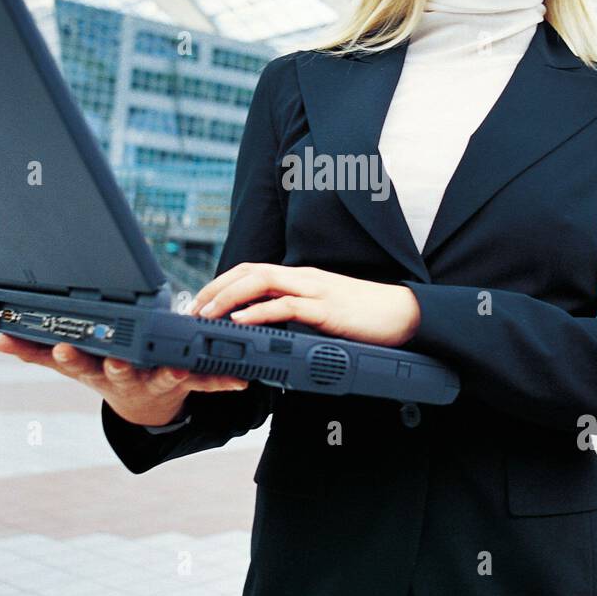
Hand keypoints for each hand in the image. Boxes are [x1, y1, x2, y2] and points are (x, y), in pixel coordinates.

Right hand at [0, 335, 247, 426]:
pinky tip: (239, 380)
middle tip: (117, 360)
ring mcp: (155, 381)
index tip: (63, 348)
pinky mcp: (185, 383)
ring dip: (173, 373)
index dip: (70, 356)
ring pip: (163, 376)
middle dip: (117, 365)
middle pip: (119, 370)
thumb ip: (33, 352)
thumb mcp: (70, 367)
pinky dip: (222, 381)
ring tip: (181, 370)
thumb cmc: (105, 372)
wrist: (144, 408)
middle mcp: (125, 376)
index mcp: (97, 368)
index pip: (79, 361)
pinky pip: (205, 381)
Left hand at [188, 263, 421, 346]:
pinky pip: (286, 306)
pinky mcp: (326, 309)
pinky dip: (260, 311)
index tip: (201, 302)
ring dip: (229, 297)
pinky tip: (242, 321)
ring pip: (261, 282)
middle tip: (193, 310)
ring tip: (208, 314)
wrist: (403, 313)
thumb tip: (268, 324)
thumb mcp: (323, 309)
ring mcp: (314, 290)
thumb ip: (297, 311)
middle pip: (248, 271)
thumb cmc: (365, 315)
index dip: (222, 283)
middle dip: (215, 288)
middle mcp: (303, 277)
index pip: (251, 270)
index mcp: (300, 278)